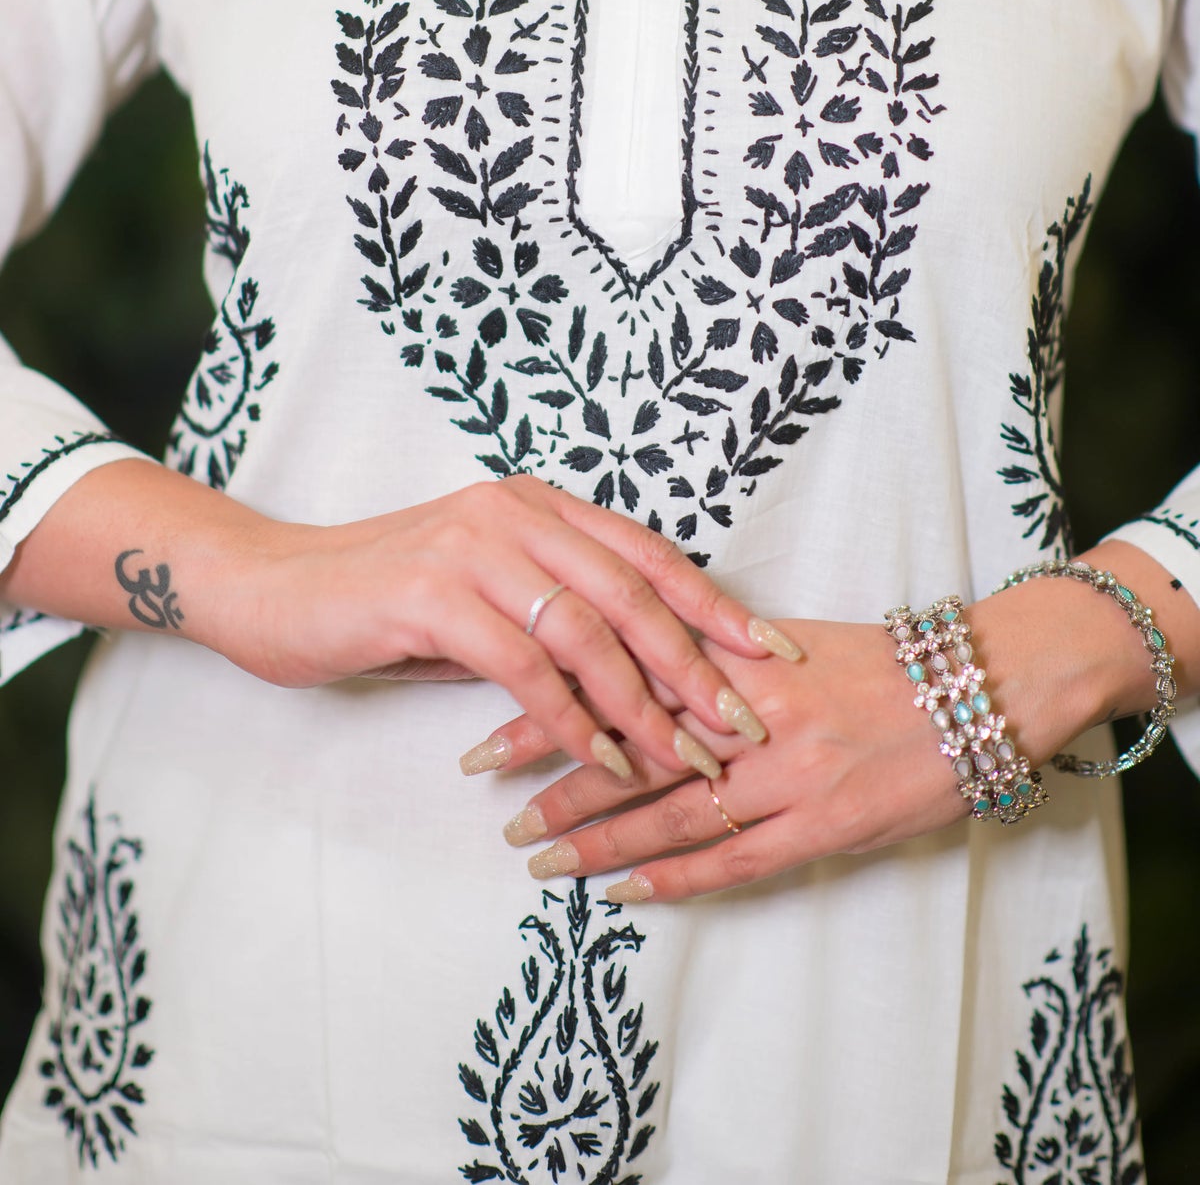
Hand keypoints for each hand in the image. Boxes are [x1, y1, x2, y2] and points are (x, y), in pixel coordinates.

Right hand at [236, 473, 800, 781]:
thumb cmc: (382, 596)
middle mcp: (514, 512)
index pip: (647, 554)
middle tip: (746, 722)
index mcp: (536, 503)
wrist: (271, 587)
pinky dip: (572, 718)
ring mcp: (473, 548)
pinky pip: (525, 665)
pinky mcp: (432, 596)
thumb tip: (636, 665)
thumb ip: (548, 609)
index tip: (774, 653)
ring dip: (644, 702)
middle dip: (698, 662)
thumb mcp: (480, 589)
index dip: (715, 605)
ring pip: (588, 629)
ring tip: (686, 757)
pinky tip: (601, 758)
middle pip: (633, 592)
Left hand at [473, 580, 1131, 901]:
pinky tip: (624, 891)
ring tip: (538, 854)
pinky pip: (734, 860)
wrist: (979, 683)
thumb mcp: (787, 641)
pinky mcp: (822, 824)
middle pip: (633, 746)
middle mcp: (750, 713)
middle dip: (556, 774)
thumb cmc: (879, 660)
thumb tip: (633, 657)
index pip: (621, 678)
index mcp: (736, 658)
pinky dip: (675, 877)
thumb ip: (714, 654)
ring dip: (599, 836)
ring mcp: (786, 773)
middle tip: (491, 798)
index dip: (553, 700)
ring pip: (671, 810)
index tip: (494, 720)